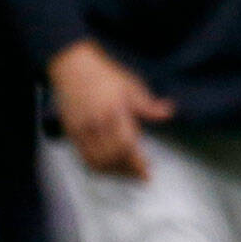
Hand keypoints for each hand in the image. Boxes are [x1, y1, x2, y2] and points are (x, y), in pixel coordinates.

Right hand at [47, 39, 175, 180]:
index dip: (136, 163)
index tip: (147, 174)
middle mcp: (95, 122)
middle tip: (140, 175)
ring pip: (97, 162)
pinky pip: (84, 158)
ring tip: (127, 173)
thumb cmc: (104, 74)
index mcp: (113, 110)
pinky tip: (110, 168)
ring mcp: (81, 129)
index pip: (126, 144)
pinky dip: (98, 168)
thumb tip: (169, 112)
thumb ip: (148, 104)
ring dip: (113, 172)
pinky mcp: (71, 132)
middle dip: (128, 171)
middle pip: (112, 157)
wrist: (72, 66)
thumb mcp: (130, 85)